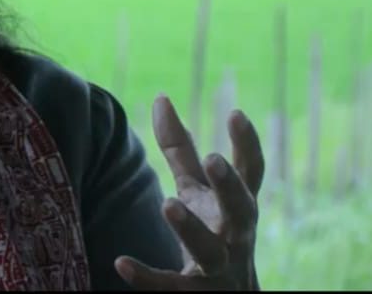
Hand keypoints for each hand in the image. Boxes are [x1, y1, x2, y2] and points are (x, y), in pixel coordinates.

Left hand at [115, 96, 264, 290]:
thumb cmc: (213, 231)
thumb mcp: (198, 191)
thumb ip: (182, 149)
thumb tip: (162, 97)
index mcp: (237, 206)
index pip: (250, 173)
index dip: (247, 145)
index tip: (236, 113)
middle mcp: (235, 235)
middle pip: (240, 210)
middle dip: (230, 186)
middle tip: (215, 159)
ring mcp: (220, 267)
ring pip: (211, 250)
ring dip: (192, 228)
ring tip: (168, 204)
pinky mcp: (196, 293)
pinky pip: (173, 287)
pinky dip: (148, 277)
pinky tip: (121, 263)